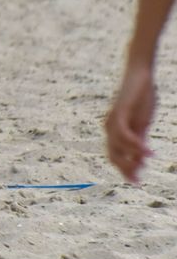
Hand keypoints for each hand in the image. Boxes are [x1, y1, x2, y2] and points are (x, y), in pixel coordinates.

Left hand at [104, 64, 156, 183]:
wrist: (140, 76)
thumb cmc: (141, 99)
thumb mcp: (142, 124)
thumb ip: (139, 140)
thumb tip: (141, 160)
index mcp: (114, 131)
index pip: (115, 156)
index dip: (124, 169)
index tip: (135, 181)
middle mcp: (109, 128)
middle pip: (113, 155)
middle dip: (125, 168)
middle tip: (137, 179)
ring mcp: (112, 121)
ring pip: (118, 147)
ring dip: (133, 158)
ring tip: (148, 163)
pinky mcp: (118, 113)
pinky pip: (124, 135)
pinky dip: (136, 145)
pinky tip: (149, 152)